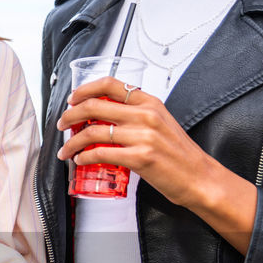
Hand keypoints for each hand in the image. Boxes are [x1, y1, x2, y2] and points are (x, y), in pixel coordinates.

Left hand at [56, 77, 215, 206]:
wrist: (200, 177)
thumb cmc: (179, 154)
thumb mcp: (159, 124)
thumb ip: (135, 116)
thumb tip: (104, 117)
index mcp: (150, 103)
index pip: (110, 85)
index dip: (85, 89)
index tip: (72, 99)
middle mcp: (146, 115)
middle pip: (94, 106)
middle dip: (69, 115)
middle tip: (62, 125)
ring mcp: (143, 136)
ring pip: (92, 132)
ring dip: (72, 142)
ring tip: (66, 150)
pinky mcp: (139, 157)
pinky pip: (100, 153)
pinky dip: (83, 157)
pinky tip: (80, 160)